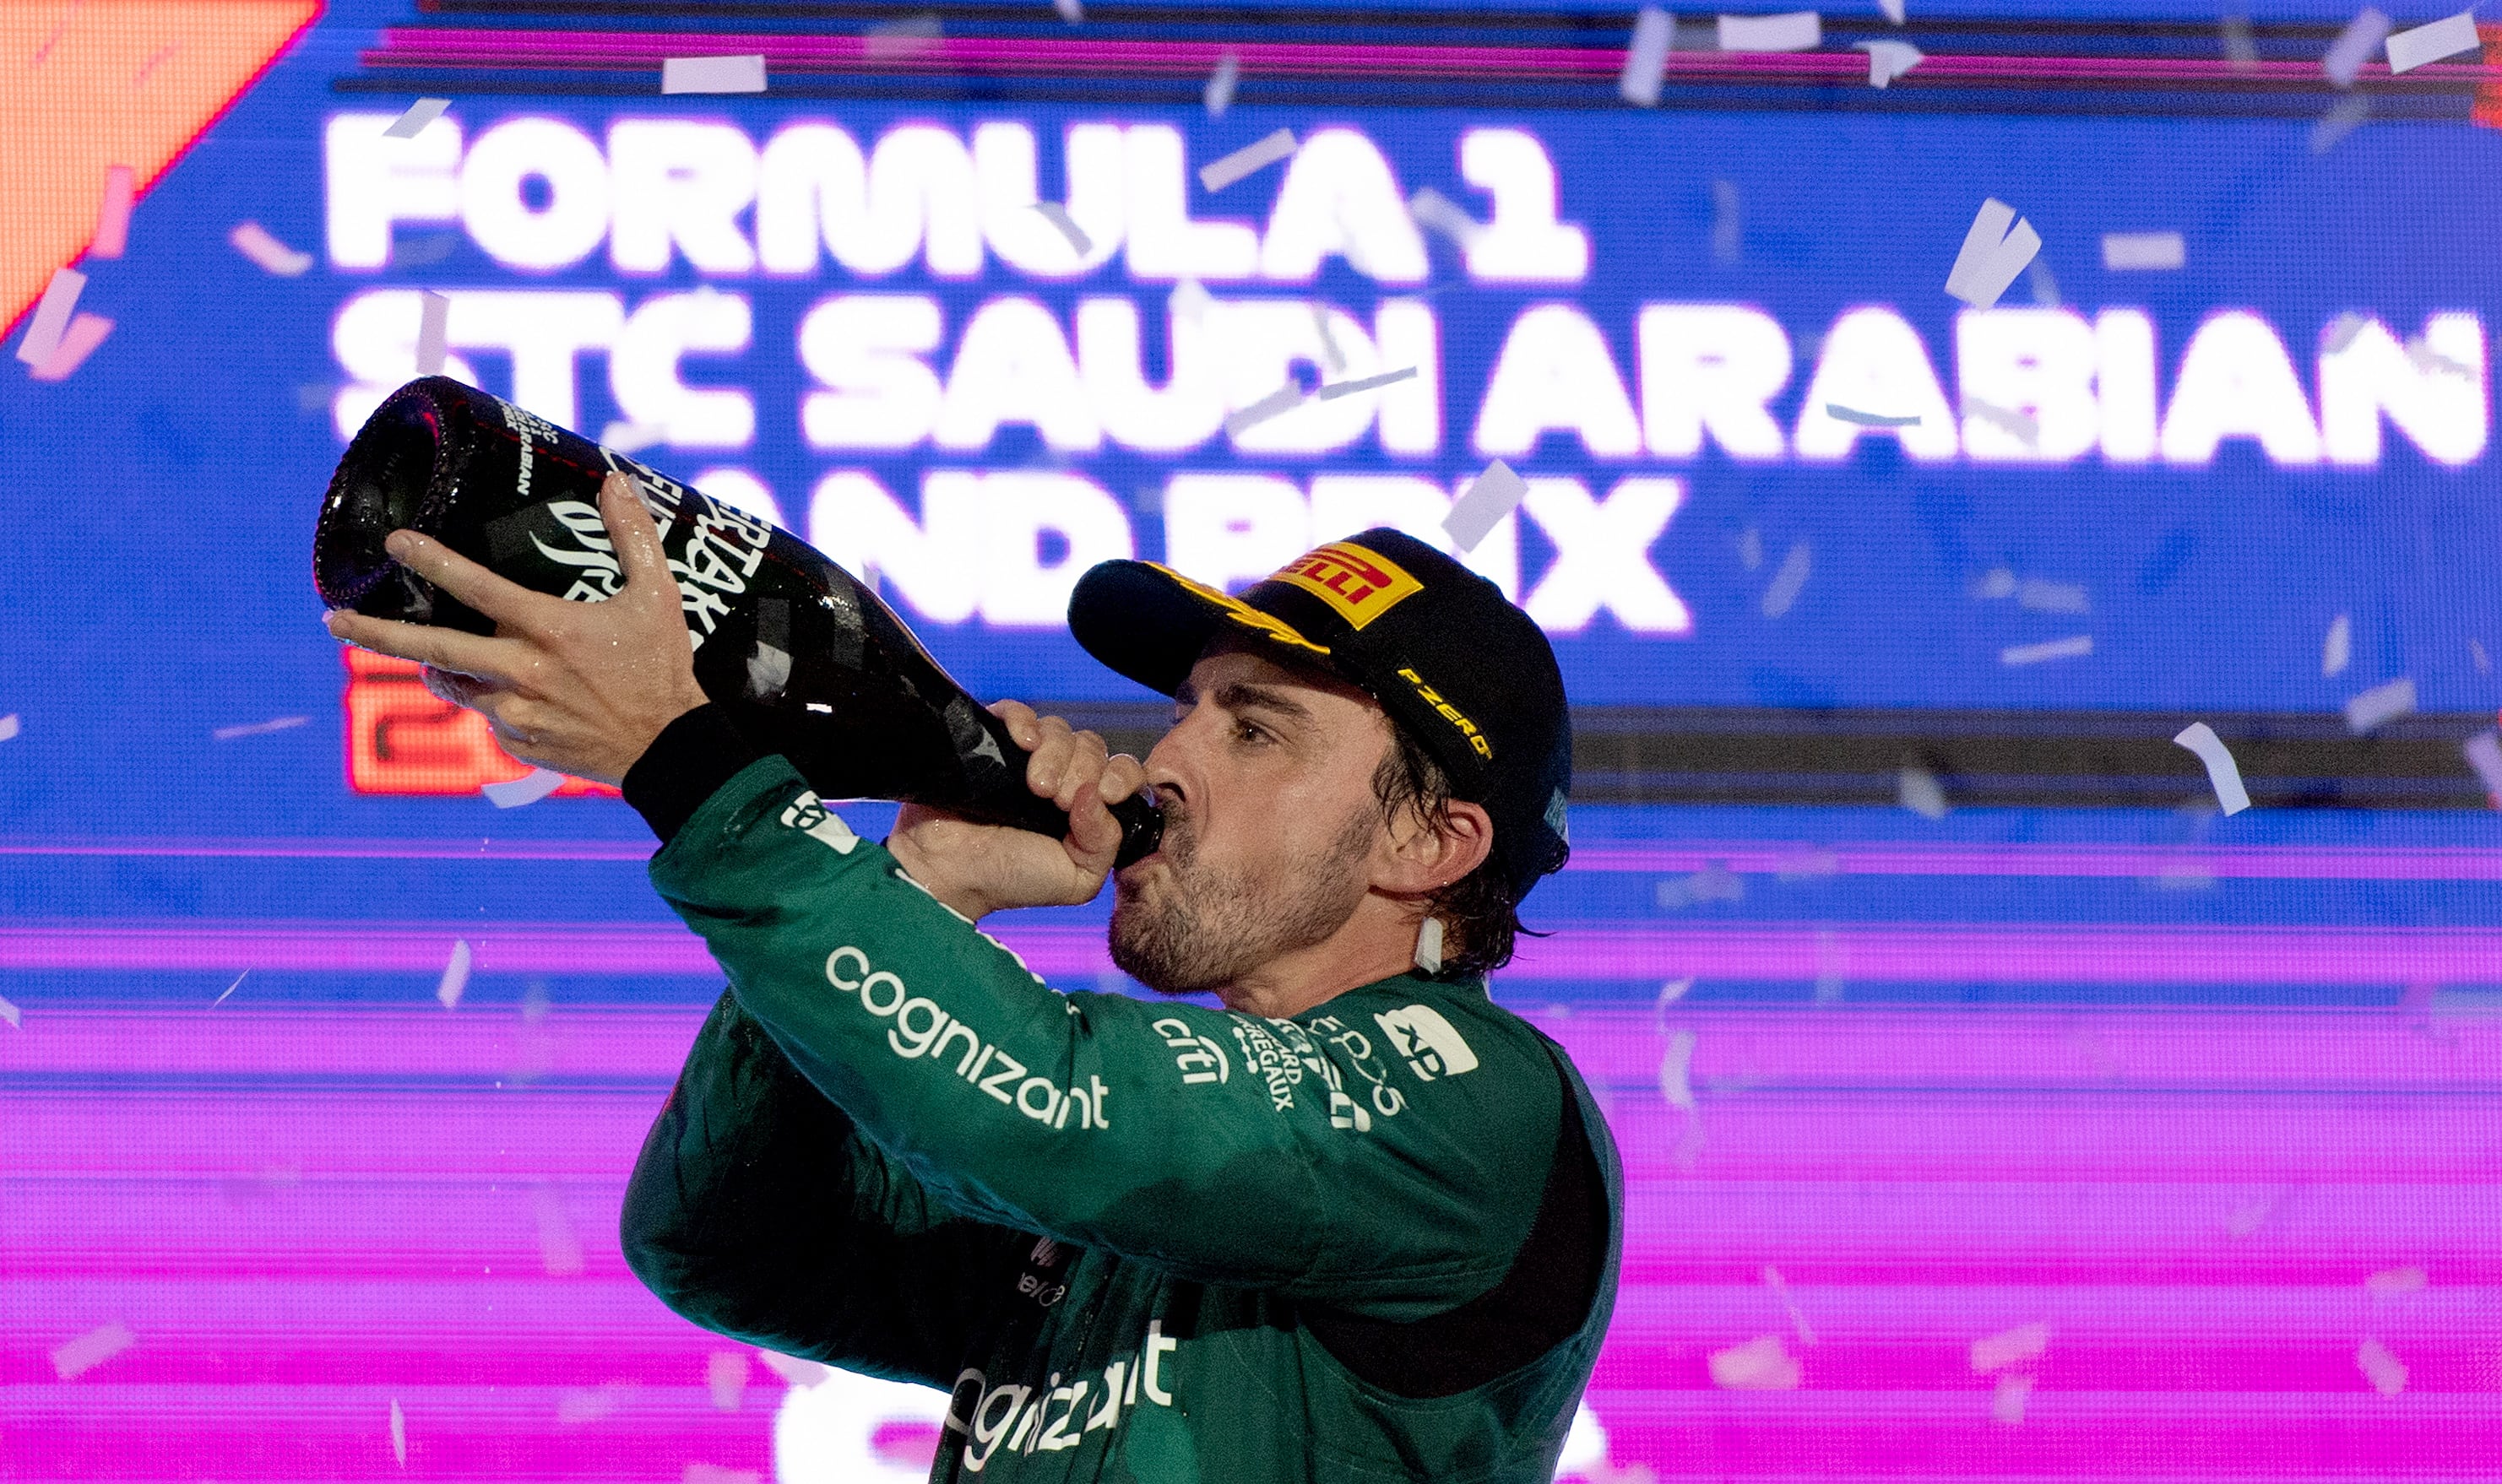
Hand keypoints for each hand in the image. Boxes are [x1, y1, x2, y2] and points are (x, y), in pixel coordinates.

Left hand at [322, 472, 710, 785]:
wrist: (670, 750)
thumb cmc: (663, 669)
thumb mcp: (658, 597)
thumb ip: (633, 536)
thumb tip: (615, 480)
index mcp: (548, 629)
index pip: (476, 586)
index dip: (432, 561)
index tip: (395, 543)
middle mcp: (521, 669)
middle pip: (432, 647)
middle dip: (376, 632)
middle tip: (333, 620)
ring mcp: (515, 710)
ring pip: (454, 682)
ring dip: (438, 667)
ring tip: (429, 656)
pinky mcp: (518, 742)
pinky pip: (488, 715)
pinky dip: (491, 700)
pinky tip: (516, 695)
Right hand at [886, 701, 1146, 921]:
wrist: (949, 873)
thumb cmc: (1010, 879)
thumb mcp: (1076, 878)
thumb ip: (1104, 844)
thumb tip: (1097, 795)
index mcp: (1087, 806)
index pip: (1123, 771)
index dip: (1121, 777)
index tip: (1106, 794)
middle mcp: (1061, 777)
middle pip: (1092, 746)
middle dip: (1082, 770)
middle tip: (1055, 801)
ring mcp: (1025, 758)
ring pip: (1060, 729)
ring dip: (1056, 754)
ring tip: (1034, 786)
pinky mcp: (991, 741)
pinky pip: (1017, 712)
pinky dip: (1025, 720)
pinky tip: (1022, 743)